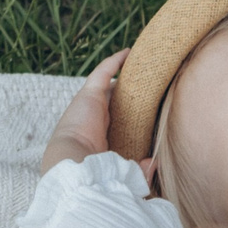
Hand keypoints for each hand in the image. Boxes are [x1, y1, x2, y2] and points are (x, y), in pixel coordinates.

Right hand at [40, 49, 153, 186]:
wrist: (72, 164)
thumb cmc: (95, 174)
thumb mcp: (122, 172)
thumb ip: (139, 170)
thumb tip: (155, 163)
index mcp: (99, 138)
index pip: (118, 121)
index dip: (131, 114)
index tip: (147, 108)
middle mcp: (94, 119)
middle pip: (115, 100)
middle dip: (130, 92)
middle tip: (148, 83)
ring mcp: (90, 104)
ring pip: (110, 83)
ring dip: (125, 75)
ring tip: (142, 64)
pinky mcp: (89, 94)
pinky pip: (103, 72)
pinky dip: (114, 62)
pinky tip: (129, 53)